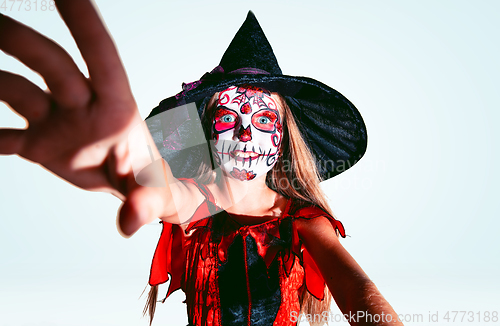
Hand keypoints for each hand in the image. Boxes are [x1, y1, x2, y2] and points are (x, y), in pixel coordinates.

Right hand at [0, 0, 167, 235]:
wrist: (137, 192)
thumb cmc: (155, 182)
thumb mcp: (160, 192)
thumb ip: (149, 201)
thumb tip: (131, 221)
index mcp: (116, 107)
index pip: (100, 54)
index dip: (83, 21)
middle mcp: (82, 105)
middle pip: (49, 62)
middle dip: (16, 38)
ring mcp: (57, 122)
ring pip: (15, 87)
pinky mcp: (39, 144)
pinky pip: (2, 135)